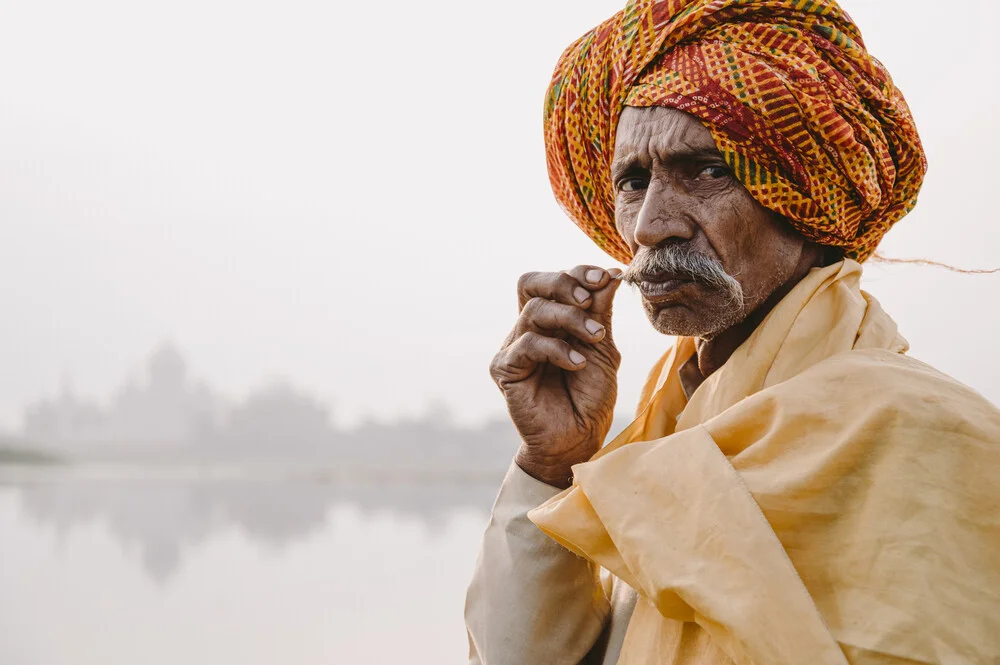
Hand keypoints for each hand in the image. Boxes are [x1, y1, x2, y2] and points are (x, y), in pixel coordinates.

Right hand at [490, 265, 621, 487]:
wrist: (578, 440)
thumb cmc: (589, 396)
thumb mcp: (602, 348)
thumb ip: (601, 313)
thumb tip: (611, 275)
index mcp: (551, 320)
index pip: (554, 281)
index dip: (577, 273)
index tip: (607, 277)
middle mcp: (528, 328)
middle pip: (530, 283)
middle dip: (563, 282)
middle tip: (590, 297)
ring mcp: (514, 347)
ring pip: (533, 310)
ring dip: (570, 318)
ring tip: (595, 337)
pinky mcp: (505, 369)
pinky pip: (527, 344)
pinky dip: (556, 348)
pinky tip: (577, 363)